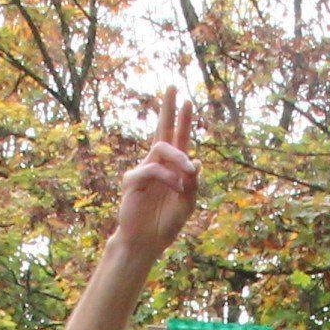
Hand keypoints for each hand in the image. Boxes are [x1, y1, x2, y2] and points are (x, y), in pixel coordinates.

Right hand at [110, 90, 199, 260]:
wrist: (147, 243)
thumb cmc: (165, 224)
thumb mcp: (187, 204)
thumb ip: (193, 183)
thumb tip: (196, 160)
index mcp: (172, 168)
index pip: (177, 138)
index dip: (182, 120)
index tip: (188, 100)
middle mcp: (157, 164)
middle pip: (162, 130)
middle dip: (167, 108)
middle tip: (172, 86)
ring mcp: (143, 170)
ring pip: (161, 147)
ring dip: (179, 157)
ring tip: (188, 171)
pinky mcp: (132, 180)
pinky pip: (153, 169)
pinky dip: (169, 177)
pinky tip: (177, 188)